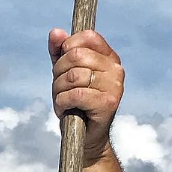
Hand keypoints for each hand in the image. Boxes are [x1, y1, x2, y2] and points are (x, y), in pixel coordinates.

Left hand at [49, 28, 124, 161]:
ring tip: (63, 100)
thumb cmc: (75, 105)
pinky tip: (64, 109)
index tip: (62, 65)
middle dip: (59, 72)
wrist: (85, 139)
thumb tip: (55, 33)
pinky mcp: (108, 103)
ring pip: (73, 75)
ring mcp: (115, 86)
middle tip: (60, 88)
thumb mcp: (63, 75)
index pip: (88, 36)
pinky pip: (76, 94)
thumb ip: (59, 53)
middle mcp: (116, 69)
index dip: (68, 47)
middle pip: (76, 55)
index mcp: (109, 58)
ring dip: (58, 90)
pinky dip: (62, 102)